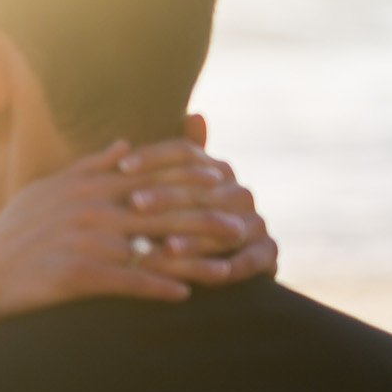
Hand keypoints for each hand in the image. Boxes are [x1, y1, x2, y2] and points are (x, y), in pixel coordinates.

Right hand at [0, 134, 275, 316]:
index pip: (149, 171)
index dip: (190, 174)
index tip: (223, 177)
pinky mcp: (77, 275)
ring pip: (153, 246)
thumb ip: (90, 164)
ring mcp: (85, 241)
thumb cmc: (11, 234)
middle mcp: (91, 207)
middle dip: (208, 215)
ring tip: (230, 267)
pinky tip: (186, 296)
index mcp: (87, 184)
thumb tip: (125, 144)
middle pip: (163, 207)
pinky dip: (158, 287)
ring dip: (197, 258)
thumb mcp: (47, 189)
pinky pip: (127, 281)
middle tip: (245, 224)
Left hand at [117, 132, 276, 284]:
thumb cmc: (179, 224)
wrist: (218, 268)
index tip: (122, 166)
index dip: (154, 157)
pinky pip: (250, 261)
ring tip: (166, 247)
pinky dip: (229, 269)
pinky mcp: (268, 254)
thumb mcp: (169, 192)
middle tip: (135, 204)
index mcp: (216, 171)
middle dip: (166, 198)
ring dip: (194, 239)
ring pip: (223, 227)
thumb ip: (170, 161)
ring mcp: (255, 222)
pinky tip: (208, 276)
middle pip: (201, 190)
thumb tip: (195, 114)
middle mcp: (239, 192)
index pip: (186, 154)